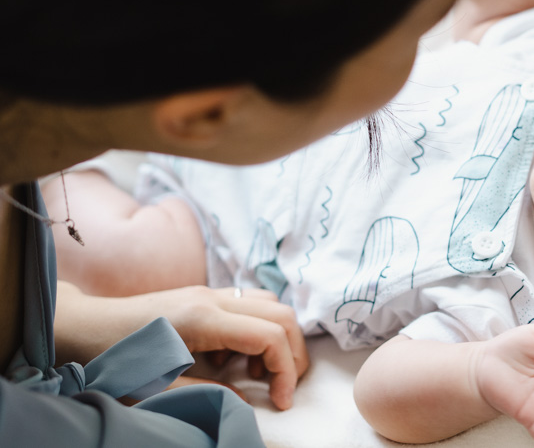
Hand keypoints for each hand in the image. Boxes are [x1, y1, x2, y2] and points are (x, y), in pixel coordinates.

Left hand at [125, 285, 307, 409]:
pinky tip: (231, 358)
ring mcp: (208, 293)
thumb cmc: (112, 359)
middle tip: (284, 388)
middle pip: (281, 314)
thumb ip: (206, 392)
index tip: (281, 401)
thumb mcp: (156, 388)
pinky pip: (248, 305)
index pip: (270, 335)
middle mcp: (212, 298)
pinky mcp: (202, 297)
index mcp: (203, 319)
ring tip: (255, 374)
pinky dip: (256, 330)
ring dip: (276, 339)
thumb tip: (246, 400)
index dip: (286, 370)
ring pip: (269, 304)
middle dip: (293, 353)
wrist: (81, 327)